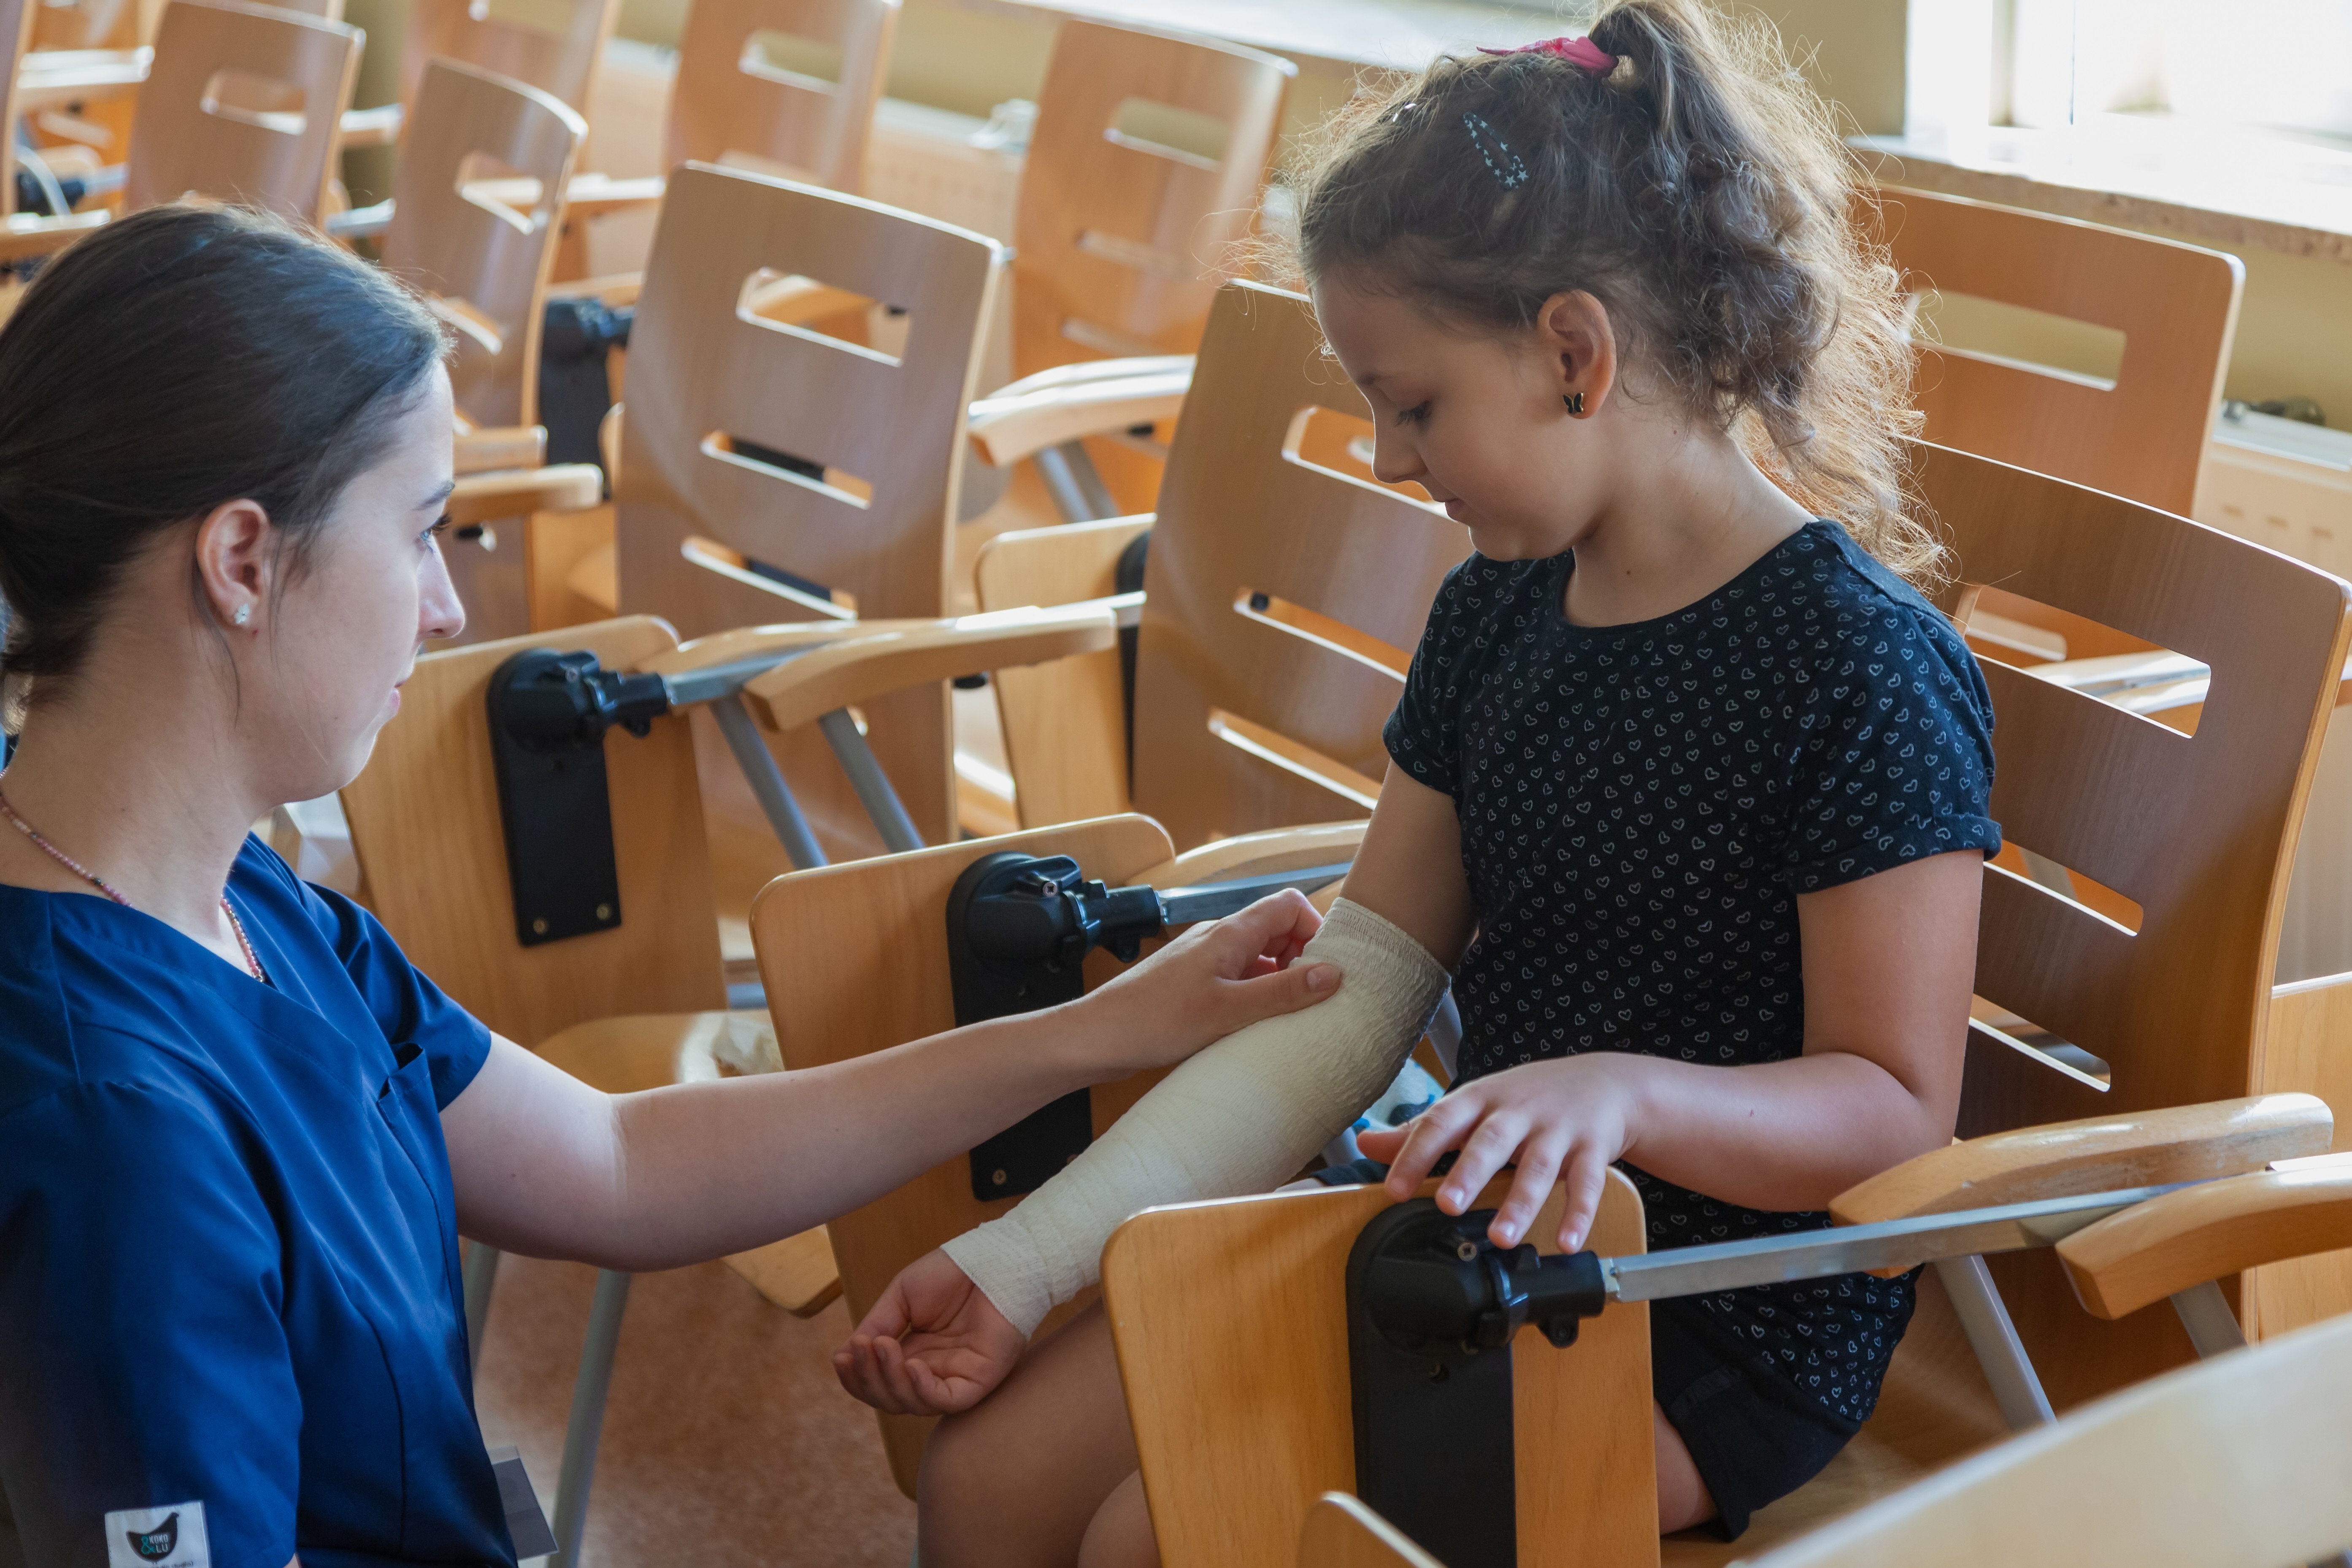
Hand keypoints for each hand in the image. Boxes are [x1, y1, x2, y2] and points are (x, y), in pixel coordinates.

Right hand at [832, 1248, 1025, 1414]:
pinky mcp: (978, 1381)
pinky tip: (911, 1365)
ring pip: (913, 1404)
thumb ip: (877, 1326)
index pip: (878, 1381)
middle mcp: (932, 1371)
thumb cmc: (951, 1273)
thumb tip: (846, 1355)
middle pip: (890, 1398)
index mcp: (913, 1353)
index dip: (856, 1376)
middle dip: (867, 1378)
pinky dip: (923, 1390)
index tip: (840, 1357)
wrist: (992, 1259)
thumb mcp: (901, 1298)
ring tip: (882, 1347)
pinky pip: (946, 1400)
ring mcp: (955, 1378)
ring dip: (889, 1379)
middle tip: (859, 1349)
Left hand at [1074, 889, 1338, 1072]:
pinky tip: (1255, 1029)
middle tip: (1310, 1000)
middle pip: (1276, 931)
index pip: (1287, 904)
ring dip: (1278, 982)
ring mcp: (1204, 963)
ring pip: (1258, 959)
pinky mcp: (1192, 987)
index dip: (1314, 929)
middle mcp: (1217, 940)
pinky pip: (1237, 982)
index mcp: (1229, 934)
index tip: (1325, 969)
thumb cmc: (1153, 1021)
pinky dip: (1254, 998)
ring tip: (1288, 1019)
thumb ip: (1282, 991)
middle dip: (1302, 959)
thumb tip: (1334, 973)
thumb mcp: (1228, 1010)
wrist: (1095, 1039)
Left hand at [1355, 1055, 1640, 1252]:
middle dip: (1469, 1173)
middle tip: (1448, 1205)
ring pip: (1538, 1168)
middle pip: (1490, 1142)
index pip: (1441, 1122)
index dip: (1416, 1153)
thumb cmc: (1527, 1097)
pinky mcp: (1592, 1149)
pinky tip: (1567, 1243)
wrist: (1604, 1080)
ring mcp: (1558, 1130)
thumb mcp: (1474, 1105)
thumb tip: (1365, 1143)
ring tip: (1501, 1238)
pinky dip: (1579, 1215)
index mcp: (1481, 1100)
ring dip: (1520, 1203)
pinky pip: (1588, 1184)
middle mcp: (1518, 1112)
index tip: (1394, 1189)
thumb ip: (1423, 1129)